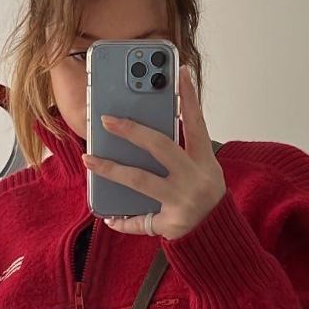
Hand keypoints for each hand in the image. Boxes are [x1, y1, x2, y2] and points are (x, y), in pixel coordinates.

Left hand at [82, 66, 225, 239]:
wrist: (218, 236)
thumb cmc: (204, 196)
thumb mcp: (202, 170)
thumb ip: (179, 150)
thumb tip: (146, 129)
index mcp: (205, 160)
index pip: (196, 123)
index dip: (189, 97)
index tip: (180, 72)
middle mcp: (195, 177)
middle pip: (161, 146)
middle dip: (132, 131)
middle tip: (107, 119)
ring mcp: (183, 200)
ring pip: (139, 180)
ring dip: (111, 169)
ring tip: (90, 158)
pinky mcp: (171, 222)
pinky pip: (140, 220)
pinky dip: (123, 220)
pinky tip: (109, 216)